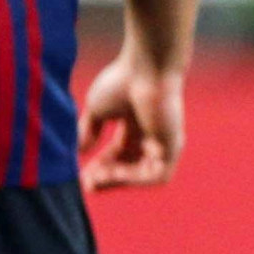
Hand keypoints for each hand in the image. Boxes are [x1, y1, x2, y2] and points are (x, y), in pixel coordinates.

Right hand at [78, 40, 185, 189]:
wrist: (147, 69)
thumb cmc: (123, 81)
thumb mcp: (97, 109)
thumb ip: (88, 131)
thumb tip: (79, 151)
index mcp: (136, 123)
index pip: (118, 153)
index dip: (100, 166)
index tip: (82, 177)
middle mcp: (151, 134)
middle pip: (129, 166)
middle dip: (107, 177)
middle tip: (88, 184)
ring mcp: (164, 142)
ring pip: (142, 174)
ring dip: (118, 180)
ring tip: (98, 180)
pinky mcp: (174, 147)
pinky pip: (156, 175)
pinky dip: (135, 178)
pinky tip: (115, 175)